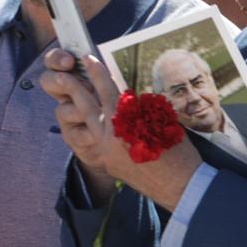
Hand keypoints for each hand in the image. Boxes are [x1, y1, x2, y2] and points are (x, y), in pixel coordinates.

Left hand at [40, 48, 201, 210]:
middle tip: (65, 74)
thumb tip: (129, 99)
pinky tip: (95, 122)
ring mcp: (106, 152)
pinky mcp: (108, 164)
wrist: (181, 186)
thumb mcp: (163, 122)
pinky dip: (94, 128)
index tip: (88, 59)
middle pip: (86, 107)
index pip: (106, 91)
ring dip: (77, 108)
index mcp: (127, 121)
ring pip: (87, 125)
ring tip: (70, 96)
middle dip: (75, 88)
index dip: (97, 73)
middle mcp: (111, 135)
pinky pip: (97, 142)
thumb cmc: (180, 151)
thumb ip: (141, 109)